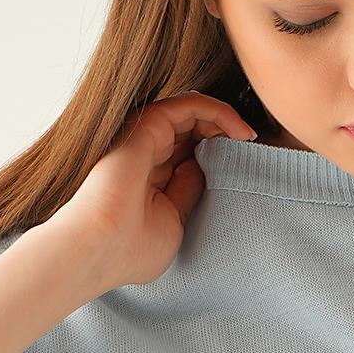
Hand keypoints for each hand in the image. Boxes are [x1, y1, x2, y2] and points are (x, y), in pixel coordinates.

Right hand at [48, 90, 256, 290]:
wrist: (100, 246)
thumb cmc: (130, 250)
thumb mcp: (173, 224)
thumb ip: (188, 193)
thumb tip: (203, 169)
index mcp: (149, 178)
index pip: (190, 154)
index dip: (220, 156)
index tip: (247, 168)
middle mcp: (145, 154)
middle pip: (195, 130)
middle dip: (228, 135)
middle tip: (253, 150)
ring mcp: (145, 138)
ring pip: (194, 112)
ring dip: (228, 120)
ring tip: (249, 138)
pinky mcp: (147, 124)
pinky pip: (190, 103)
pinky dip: (220, 110)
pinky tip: (240, 130)